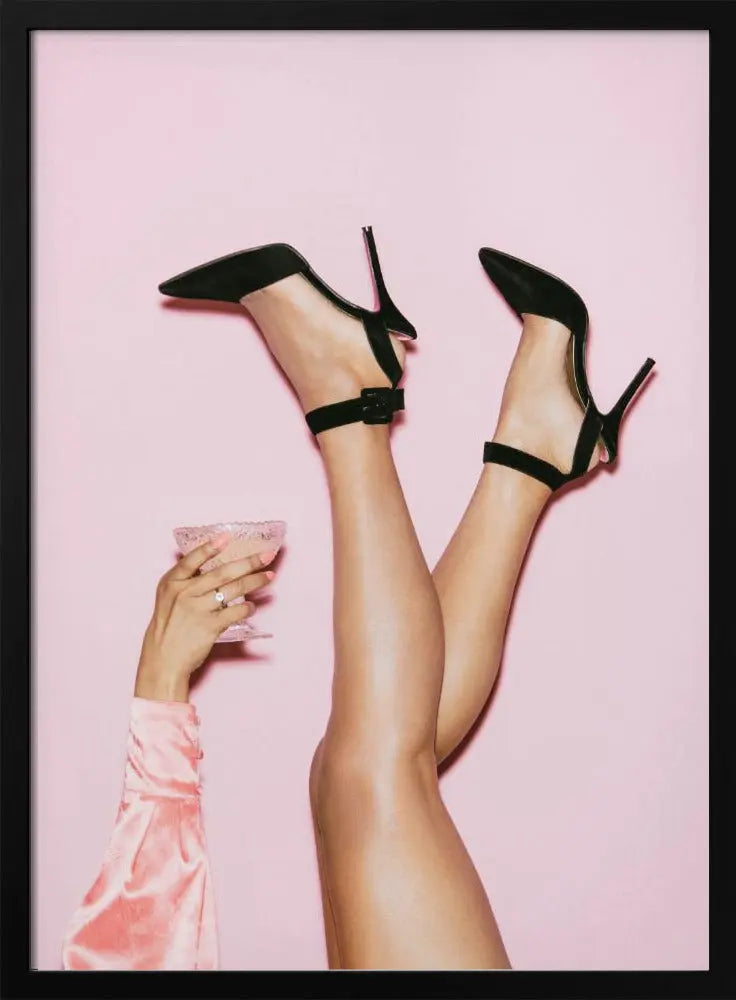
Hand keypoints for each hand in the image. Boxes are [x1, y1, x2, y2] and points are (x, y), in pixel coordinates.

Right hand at [134, 535, 277, 702]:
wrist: (163, 659)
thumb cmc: (169, 627)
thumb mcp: (167, 599)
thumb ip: (186, 582)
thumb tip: (217, 569)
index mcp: (171, 583)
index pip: (191, 559)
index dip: (210, 547)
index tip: (227, 537)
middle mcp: (184, 593)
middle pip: (222, 572)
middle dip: (248, 562)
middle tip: (266, 556)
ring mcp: (197, 609)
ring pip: (233, 589)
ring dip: (255, 581)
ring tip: (268, 577)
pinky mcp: (209, 626)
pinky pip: (236, 612)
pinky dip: (247, 607)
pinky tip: (251, 606)